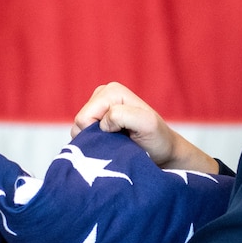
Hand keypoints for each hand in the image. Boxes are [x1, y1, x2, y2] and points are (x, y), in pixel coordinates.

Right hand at [73, 82, 217, 173]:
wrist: (162, 150)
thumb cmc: (157, 139)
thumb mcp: (147, 124)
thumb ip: (124, 116)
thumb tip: (103, 122)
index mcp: (112, 91)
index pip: (84, 118)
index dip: (98, 133)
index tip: (120, 136)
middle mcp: (102, 94)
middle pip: (79, 123)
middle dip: (95, 137)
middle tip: (117, 141)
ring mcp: (98, 106)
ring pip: (79, 130)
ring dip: (95, 141)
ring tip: (116, 142)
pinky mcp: (96, 119)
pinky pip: (82, 135)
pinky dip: (94, 143)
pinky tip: (111, 143)